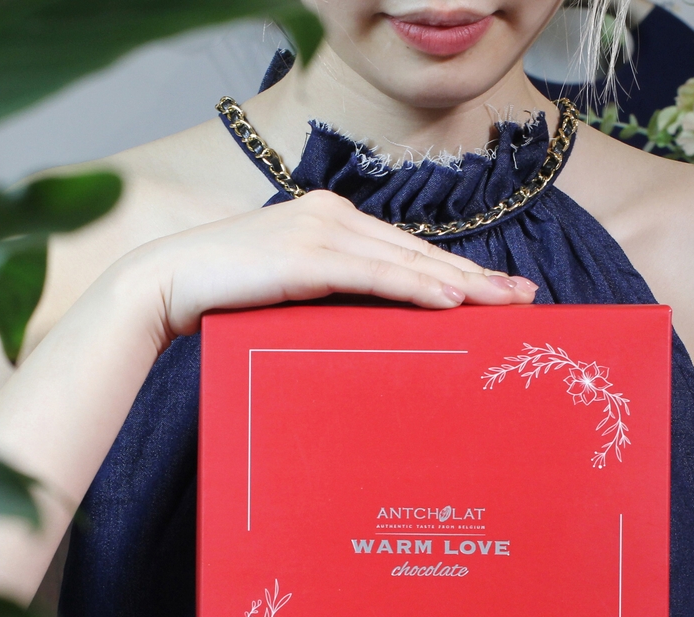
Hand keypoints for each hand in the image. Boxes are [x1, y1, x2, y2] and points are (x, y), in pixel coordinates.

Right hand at [123, 189, 536, 346]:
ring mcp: (321, 230)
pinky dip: (414, 288)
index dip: (460, 270)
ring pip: (406, 262)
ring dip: (460, 284)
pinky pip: (373, 275)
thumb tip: (378, 323)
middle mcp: (335, 216)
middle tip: (525, 298)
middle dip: (477, 278)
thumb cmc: (231, 293)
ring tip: (503, 303)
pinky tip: (450, 301)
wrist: (168, 284)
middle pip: (421, 253)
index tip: (500, 290)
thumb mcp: (295, 288)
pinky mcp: (304, 255)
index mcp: (335, 221)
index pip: (411, 251)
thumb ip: (337, 292)